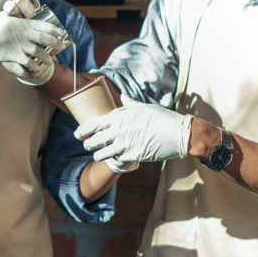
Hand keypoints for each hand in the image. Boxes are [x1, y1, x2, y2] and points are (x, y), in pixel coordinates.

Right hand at [0, 0, 59, 85]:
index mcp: (18, 23)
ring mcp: (18, 44)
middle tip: (61, 46)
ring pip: (38, 51)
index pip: (40, 24)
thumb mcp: (4, 27)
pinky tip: (35, 69)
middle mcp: (20, 32)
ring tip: (48, 62)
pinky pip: (29, 62)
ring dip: (45, 58)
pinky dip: (33, 67)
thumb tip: (31, 30)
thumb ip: (16, 28)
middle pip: (43, 37)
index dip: (52, 28)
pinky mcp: (14, 55)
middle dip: (54, 42)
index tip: (59, 32)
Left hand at [75, 95, 191, 172]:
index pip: (95, 124)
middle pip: (95, 140)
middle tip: (87, 145)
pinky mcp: (134, 155)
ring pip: (102, 153)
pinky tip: (116, 159)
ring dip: (99, 155)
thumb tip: (123, 96)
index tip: (77, 133)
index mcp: (121, 117)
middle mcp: (120, 130)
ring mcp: (126, 144)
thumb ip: (130, 104)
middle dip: (88, 143)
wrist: (179, 133)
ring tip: (98, 155)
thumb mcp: (145, 107)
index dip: (84, 129)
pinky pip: (117, 160)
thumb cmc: (163, 118)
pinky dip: (115, 160)